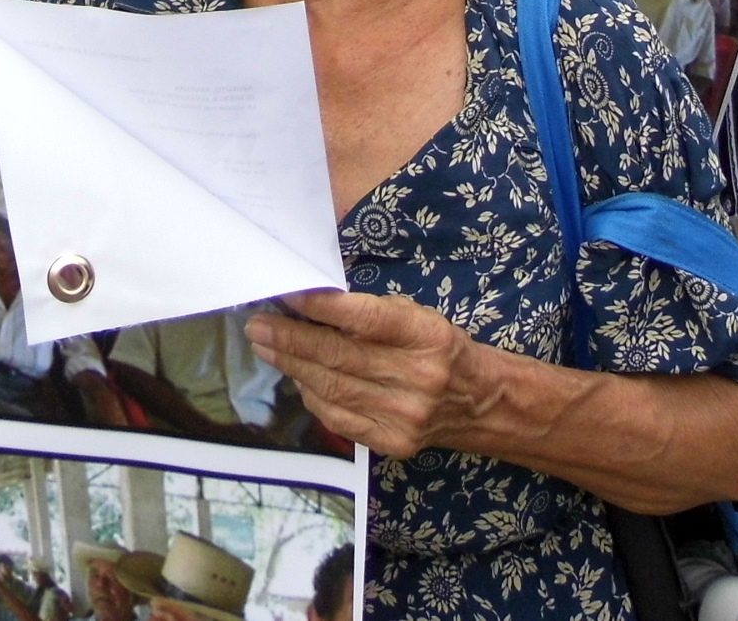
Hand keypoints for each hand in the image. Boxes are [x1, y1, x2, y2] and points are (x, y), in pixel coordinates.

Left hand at [246, 290, 499, 457]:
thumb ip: (369, 314)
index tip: (286, 295)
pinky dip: (311, 395)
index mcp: (426, 335)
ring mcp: (404, 414)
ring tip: (264, 346)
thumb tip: (309, 305)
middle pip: (338, 357)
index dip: (320, 308)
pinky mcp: (393, 442)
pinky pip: (337, 417)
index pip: (364, 319)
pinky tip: (296, 376)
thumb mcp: (417, 317)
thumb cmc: (438, 348)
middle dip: (289, 339)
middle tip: (257, 324)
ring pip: (332, 388)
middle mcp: (417, 377)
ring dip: (291, 365)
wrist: (480, 402)